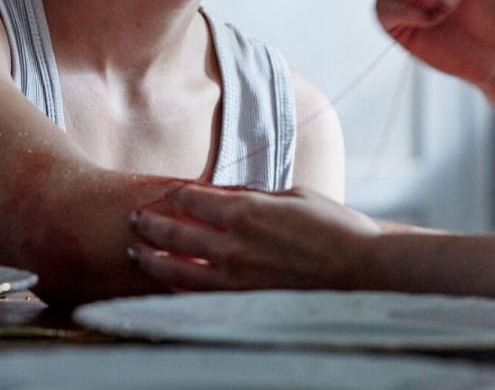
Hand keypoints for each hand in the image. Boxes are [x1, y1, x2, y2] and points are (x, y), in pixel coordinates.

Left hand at [128, 184, 381, 290]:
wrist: (359, 268)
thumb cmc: (334, 227)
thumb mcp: (295, 196)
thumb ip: (258, 197)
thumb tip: (234, 196)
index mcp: (245, 211)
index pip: (195, 200)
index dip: (177, 195)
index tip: (168, 193)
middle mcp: (232, 245)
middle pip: (177, 234)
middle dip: (152, 225)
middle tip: (135, 220)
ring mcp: (235, 277)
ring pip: (179, 269)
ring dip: (153, 260)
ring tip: (136, 254)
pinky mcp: (243, 300)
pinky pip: (199, 295)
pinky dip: (178, 288)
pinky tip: (168, 284)